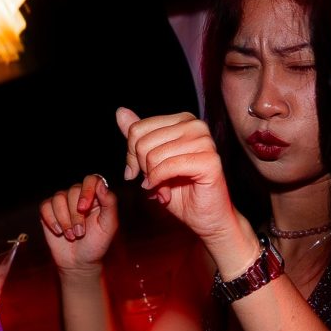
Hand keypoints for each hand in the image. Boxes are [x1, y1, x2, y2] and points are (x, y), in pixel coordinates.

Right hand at [37, 173, 119, 273]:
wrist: (79, 262)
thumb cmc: (96, 244)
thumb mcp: (108, 226)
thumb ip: (109, 204)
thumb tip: (101, 184)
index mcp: (96, 196)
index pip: (91, 180)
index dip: (86, 191)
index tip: (84, 208)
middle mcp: (79, 195)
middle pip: (73, 191)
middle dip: (75, 215)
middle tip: (80, 233)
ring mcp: (63, 202)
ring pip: (58, 198)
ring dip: (64, 220)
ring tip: (71, 235)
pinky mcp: (49, 211)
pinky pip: (45, 206)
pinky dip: (51, 220)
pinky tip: (59, 231)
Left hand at [116, 108, 244, 261]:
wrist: (206, 219)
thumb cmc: (180, 193)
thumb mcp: (151, 162)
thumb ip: (138, 137)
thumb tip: (120, 111)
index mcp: (183, 120)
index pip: (138, 128)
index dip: (131, 155)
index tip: (139, 172)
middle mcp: (195, 125)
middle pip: (143, 141)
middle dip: (142, 168)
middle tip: (153, 182)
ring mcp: (205, 141)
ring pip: (153, 155)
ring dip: (152, 178)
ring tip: (162, 189)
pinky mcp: (209, 161)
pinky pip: (167, 167)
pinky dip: (159, 183)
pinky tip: (164, 193)